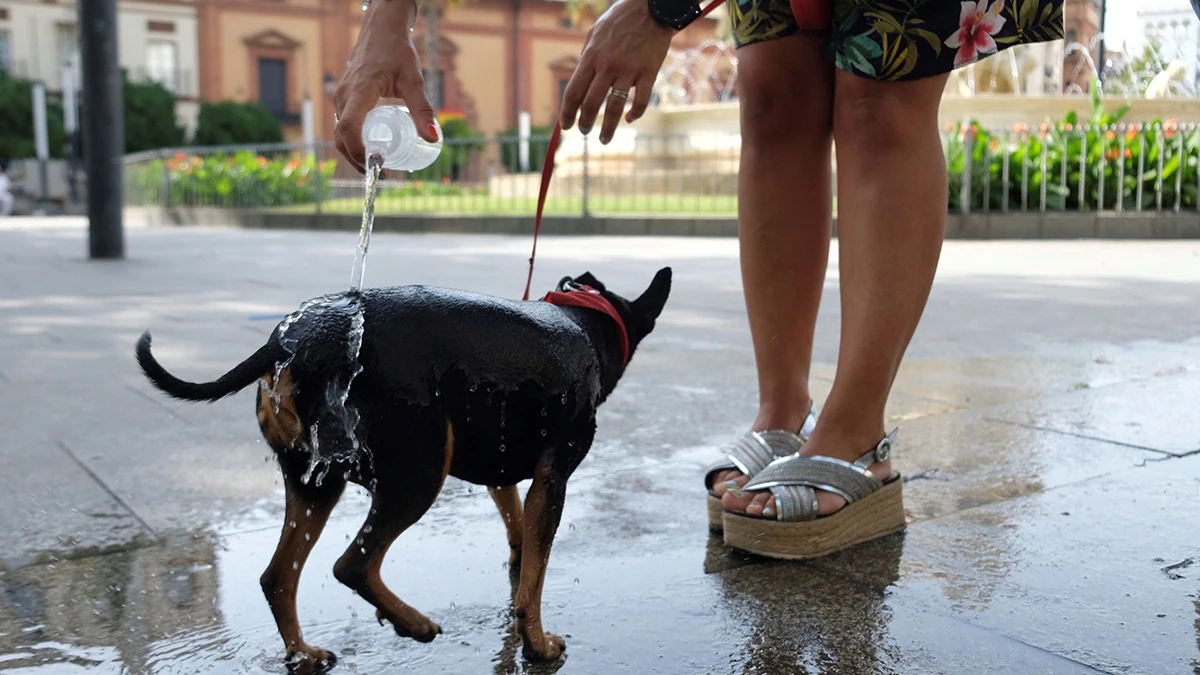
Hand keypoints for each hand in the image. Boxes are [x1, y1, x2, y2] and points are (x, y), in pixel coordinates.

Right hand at [334, 0, 439, 173]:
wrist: (380, 29)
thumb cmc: (396, 51)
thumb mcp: (413, 79)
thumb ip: (422, 109)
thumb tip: (433, 138)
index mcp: (359, 91)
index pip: (349, 129)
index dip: (359, 152)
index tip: (377, 166)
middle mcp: (345, 97)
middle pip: (341, 138)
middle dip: (358, 161)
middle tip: (384, 174)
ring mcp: (341, 98)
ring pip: (340, 134)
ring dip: (356, 154)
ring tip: (381, 166)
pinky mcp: (345, 98)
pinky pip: (344, 125)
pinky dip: (355, 142)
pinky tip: (374, 149)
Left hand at [559, 0, 673, 143]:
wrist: (651, 8)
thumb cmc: (621, 20)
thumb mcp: (595, 34)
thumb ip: (587, 57)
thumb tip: (580, 80)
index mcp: (591, 57)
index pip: (574, 92)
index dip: (567, 112)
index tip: (565, 125)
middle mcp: (607, 66)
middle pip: (591, 104)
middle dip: (584, 122)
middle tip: (584, 131)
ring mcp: (629, 70)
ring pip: (615, 107)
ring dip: (608, 128)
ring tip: (604, 139)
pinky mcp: (648, 72)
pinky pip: (641, 101)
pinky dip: (635, 114)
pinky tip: (630, 119)